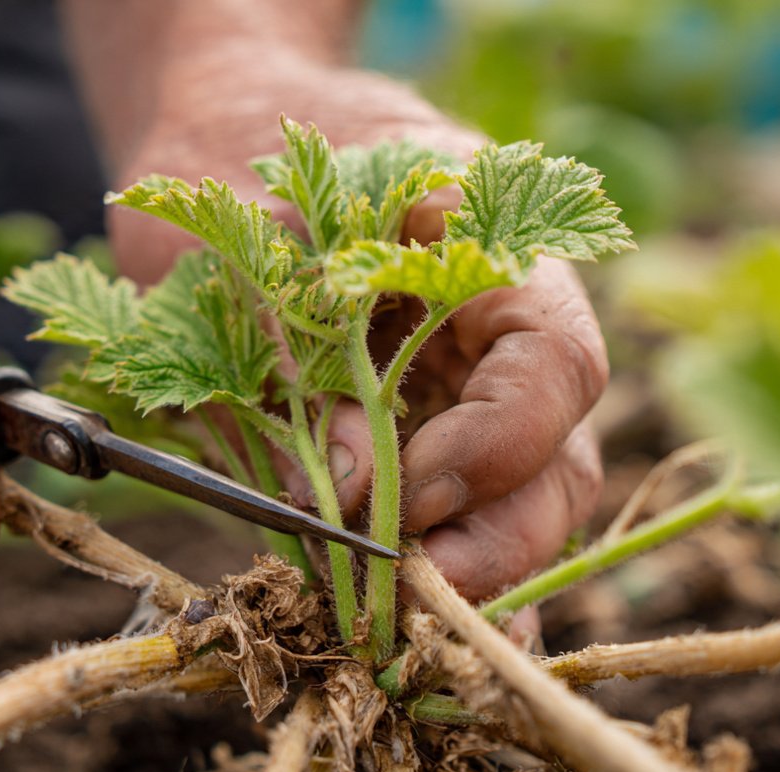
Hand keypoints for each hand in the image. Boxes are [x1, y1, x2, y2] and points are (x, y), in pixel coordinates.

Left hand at [108, 61, 604, 602]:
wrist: (221, 133)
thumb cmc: (236, 153)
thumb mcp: (250, 236)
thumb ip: (301, 349)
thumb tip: (349, 485)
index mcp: (495, 241)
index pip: (552, 362)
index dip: (496, 445)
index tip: (409, 495)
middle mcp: (504, 326)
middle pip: (558, 456)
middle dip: (494, 540)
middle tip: (405, 594)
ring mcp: (471, 386)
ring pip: (520, 502)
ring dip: (470, 574)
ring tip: (402, 629)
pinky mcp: (424, 436)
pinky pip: (457, 517)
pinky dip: (439, 574)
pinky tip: (408, 628)